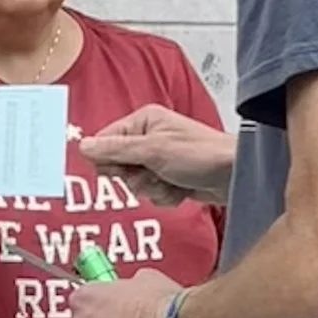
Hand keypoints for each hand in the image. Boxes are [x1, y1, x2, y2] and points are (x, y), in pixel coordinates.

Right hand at [78, 106, 234, 208]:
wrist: (234, 174)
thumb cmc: (199, 154)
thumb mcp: (152, 150)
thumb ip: (116, 150)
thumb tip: (83, 146)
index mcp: (142, 121)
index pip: (105, 142)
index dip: (108, 161)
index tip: (120, 170)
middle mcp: (148, 137)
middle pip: (117, 166)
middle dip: (134, 178)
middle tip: (152, 173)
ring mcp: (159, 159)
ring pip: (135, 184)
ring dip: (151, 189)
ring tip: (171, 180)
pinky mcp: (169, 177)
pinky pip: (152, 193)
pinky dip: (164, 196)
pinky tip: (181, 189)